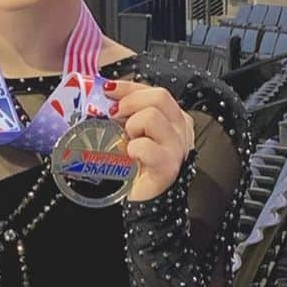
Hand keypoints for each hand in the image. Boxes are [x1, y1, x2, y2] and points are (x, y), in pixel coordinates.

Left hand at [102, 79, 194, 201]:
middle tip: (114, 116)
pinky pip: (146, 147)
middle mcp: (180, 130)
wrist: (140, 199)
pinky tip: (130, 156)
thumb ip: (127, 115)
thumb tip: (105, 98)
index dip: (129, 87)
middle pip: (160, 96)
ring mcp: (177, 148)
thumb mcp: (132, 133)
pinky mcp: (168, 166)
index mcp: (174, 119)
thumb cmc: (134, 165)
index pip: (155, 91)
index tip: (107, 90)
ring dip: (132, 126)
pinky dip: (132, 149)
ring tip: (126, 142)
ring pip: (153, 117)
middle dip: (130, 102)